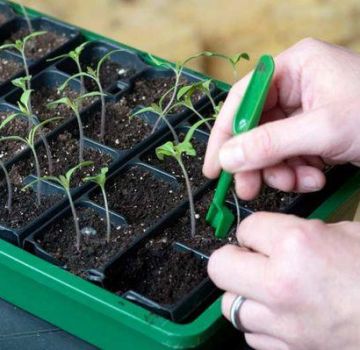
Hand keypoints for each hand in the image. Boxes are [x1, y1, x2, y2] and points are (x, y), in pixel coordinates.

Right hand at [203, 38, 359, 199]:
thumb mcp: (323, 129)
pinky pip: (291, 154)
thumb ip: (270, 144)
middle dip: (256, 161)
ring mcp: (305, 110)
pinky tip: (316, 177)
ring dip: (281, 170)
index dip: (225, 134)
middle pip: (255, 127)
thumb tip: (226, 159)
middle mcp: (295, 86)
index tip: (214, 167)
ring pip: (272, 146)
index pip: (243, 99)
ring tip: (302, 182)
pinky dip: (299, 172)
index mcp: (294, 68)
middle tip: (248, 189)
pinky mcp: (315, 131)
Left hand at [208, 212, 359, 349]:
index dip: (255, 231)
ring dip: (244, 293)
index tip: (262, 236)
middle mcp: (281, 285)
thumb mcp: (348, 234)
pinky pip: (252, 335)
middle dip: (233, 259)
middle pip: (220, 266)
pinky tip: (281, 314)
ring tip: (266, 288)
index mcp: (297, 245)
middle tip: (250, 258)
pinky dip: (260, 323)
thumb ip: (303, 231)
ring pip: (230, 305)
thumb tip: (276, 236)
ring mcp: (282, 325)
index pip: (245, 228)